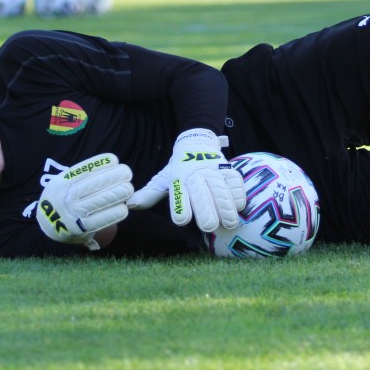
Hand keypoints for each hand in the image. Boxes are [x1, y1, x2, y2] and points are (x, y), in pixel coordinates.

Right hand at [36, 153, 132, 250]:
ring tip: (129, 188)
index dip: (99, 164)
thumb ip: (80, 175)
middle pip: (91, 185)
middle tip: (127, 173)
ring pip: (97, 201)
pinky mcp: (80, 229)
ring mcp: (72, 214)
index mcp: (60, 183)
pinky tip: (124, 208)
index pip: (81, 171)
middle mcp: (65, 198)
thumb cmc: (63, 198)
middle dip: (112, 177)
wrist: (48, 225)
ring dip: (116, 194)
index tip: (114, 160)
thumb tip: (110, 163)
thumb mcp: (63, 183)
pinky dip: (112, 214)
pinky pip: (99, 220)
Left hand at [127, 128, 245, 231]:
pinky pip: (236, 183)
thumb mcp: (163, 179)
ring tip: (229, 223)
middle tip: (209, 226)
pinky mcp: (229, 170)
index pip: (178, 194)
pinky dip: (238, 195)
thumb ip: (150, 194)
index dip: (180, 207)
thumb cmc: (179, 169)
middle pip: (202, 194)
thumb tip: (130, 205)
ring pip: (222, 190)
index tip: (181, 220)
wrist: (196, 143)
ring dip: (226, 207)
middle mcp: (196, 176)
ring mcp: (214, 172)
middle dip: (206, 210)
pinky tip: (238, 207)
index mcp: (178, 179)